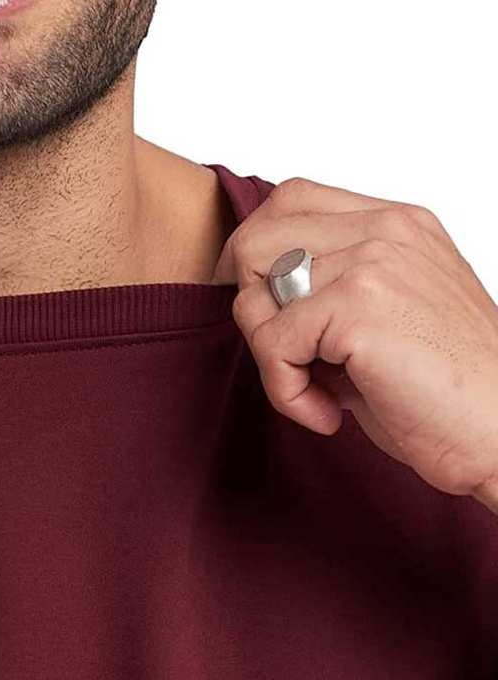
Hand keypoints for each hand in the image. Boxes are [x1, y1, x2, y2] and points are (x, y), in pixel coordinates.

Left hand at [210, 176, 497, 514]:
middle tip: (285, 357)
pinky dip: (286, 392)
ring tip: (316, 391)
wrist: (497, 433)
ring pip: (254, 297)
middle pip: (255, 238)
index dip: (255, 256)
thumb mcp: (378, 320)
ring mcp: (373, 262)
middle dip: (250, 306)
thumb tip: (250, 296)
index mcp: (394, 225)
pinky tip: (327, 412)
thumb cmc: (439, 391)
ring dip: (271, 359)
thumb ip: (324, 291)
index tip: (261, 312)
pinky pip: (272, 345)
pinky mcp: (359, 305)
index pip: (290, 201)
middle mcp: (384, 231)